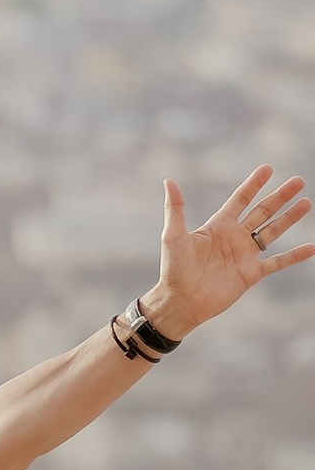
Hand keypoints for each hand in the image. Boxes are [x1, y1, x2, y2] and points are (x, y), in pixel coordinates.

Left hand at [152, 166, 314, 336]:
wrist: (181, 301)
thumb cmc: (173, 268)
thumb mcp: (174, 236)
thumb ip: (175, 209)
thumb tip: (169, 181)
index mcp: (219, 225)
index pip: (241, 199)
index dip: (254, 184)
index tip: (268, 168)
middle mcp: (234, 237)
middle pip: (263, 211)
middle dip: (280, 196)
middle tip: (299, 181)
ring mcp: (245, 255)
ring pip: (273, 232)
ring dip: (289, 218)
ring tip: (306, 203)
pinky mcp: (251, 273)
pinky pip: (277, 262)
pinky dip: (295, 255)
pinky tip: (312, 247)